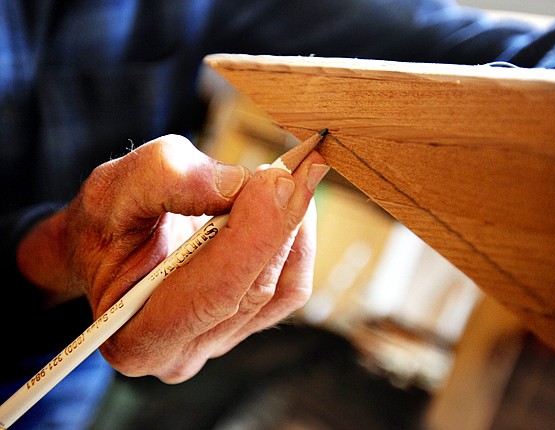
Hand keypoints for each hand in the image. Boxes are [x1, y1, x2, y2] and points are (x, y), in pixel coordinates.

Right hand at [16, 134, 328, 382]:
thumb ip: (165, 181)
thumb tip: (234, 183)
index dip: (254, 234)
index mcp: (137, 337)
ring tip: (293, 175)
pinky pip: (291, 285)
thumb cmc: (105, 225)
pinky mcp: (246, 321)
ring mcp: (220, 340)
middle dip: (282, 222)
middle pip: (255, 288)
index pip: (214, 292)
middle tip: (302, 166)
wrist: (110, 245)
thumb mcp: (113, 189)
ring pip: (281, 286)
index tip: (279, 180)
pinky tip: (289, 203)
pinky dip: (298, 241)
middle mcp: (183, 352)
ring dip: (293, 226)